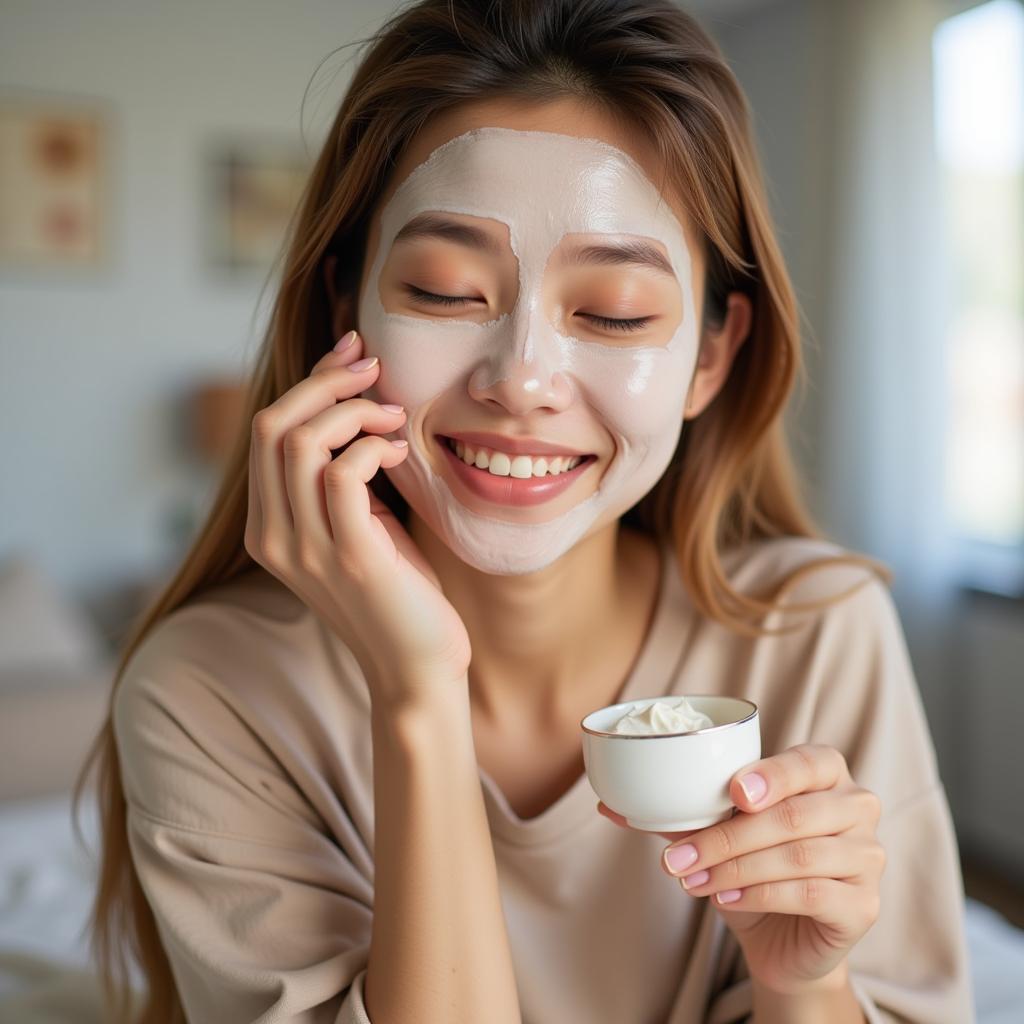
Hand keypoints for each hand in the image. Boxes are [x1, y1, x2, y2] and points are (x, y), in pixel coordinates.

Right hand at [245, 329, 471, 705]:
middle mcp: (273, 537)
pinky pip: (342, 473)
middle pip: (271, 425)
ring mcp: (305, 549)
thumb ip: (342, 473)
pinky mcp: (348, 556)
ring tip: (394, 418)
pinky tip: (397, 454)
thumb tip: (353, 397)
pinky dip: (371, 447)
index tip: (354, 354)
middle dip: (326, 382)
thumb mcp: (360, 523)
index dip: (309, 382)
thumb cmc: (399, 591)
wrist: (417, 668)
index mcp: (268, 526)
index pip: (265, 431)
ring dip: (353, 410)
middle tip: (375, 370)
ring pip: (300, 441)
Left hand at [598, 743, 884, 994]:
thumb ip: (681, 814)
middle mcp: (858, 808)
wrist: (784, 940)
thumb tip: (609, 805)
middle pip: (794, 816)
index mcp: (828, 774)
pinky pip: (809, 894)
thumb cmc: (753, 869)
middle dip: (726, 837)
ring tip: (691, 880)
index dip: (773, 774)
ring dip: (734, 868)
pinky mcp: (865, 905)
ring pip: (798, 855)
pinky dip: (758, 895)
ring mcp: (868, 857)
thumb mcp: (719, 833)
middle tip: (675, 858)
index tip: (732, 793)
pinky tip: (723, 899)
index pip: (810, 762)